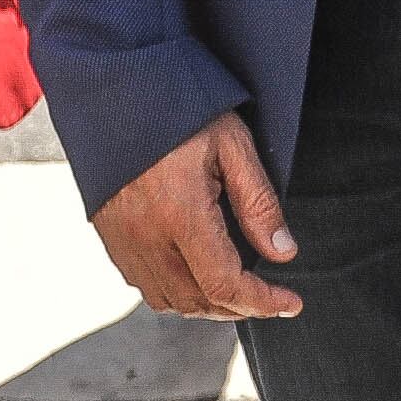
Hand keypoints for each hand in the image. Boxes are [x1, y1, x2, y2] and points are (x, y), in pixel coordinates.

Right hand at [89, 112, 300, 320]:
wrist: (119, 93)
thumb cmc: (181, 112)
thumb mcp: (234, 146)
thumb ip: (259, 203)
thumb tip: (283, 252)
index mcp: (181, 215)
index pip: (225, 284)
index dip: (262, 301)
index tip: (291, 302)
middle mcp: (146, 237)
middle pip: (197, 301)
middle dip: (240, 307)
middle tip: (272, 298)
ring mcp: (123, 240)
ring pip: (168, 300)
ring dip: (207, 306)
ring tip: (239, 293)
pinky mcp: (110, 236)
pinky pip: (142, 284)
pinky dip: (175, 293)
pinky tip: (197, 276)